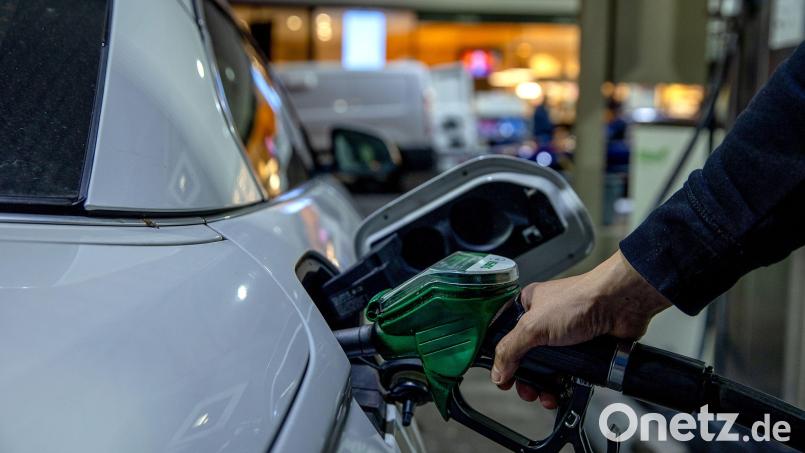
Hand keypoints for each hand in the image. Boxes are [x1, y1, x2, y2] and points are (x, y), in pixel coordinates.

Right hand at [490, 250, 670, 407]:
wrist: (619, 304)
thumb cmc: (580, 300)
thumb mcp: (533, 326)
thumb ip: (510, 350)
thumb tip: (498, 372)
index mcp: (528, 307)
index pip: (505, 336)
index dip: (503, 358)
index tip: (503, 377)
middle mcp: (545, 321)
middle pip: (526, 357)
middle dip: (526, 378)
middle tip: (527, 391)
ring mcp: (565, 336)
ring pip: (547, 368)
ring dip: (544, 386)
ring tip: (546, 396)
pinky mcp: (582, 349)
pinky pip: (567, 372)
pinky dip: (563, 384)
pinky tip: (561, 392)